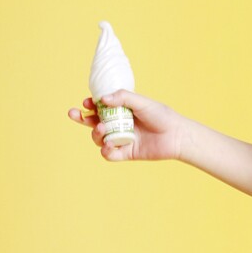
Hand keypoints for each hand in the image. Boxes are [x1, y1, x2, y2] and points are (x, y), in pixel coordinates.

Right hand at [67, 89, 185, 162]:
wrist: (177, 136)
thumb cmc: (162, 116)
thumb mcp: (142, 103)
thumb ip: (124, 98)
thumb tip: (102, 98)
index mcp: (122, 111)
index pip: (100, 107)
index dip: (90, 105)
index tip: (87, 102)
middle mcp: (119, 125)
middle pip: (94, 122)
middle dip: (81, 118)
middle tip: (74, 113)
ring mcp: (122, 139)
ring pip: (99, 138)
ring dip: (95, 133)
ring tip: (102, 129)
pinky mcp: (126, 153)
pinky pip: (109, 154)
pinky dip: (105, 150)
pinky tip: (107, 145)